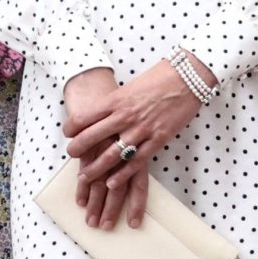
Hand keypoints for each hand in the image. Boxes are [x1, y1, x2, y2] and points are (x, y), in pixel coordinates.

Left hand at [64, 57, 212, 230]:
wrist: (189, 76)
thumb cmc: (161, 77)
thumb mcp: (131, 86)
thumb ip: (117, 102)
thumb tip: (103, 112)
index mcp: (116, 100)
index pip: (83, 118)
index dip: (71, 128)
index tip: (68, 133)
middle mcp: (125, 116)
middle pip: (92, 137)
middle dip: (77, 149)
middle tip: (71, 155)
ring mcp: (142, 129)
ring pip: (112, 154)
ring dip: (95, 168)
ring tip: (84, 177)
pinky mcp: (158, 139)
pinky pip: (136, 161)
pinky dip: (122, 174)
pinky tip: (112, 182)